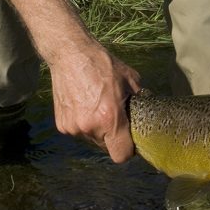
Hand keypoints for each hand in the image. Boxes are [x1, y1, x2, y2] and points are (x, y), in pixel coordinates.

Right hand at [49, 38, 141, 163]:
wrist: (70, 54)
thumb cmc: (102, 64)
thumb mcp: (129, 78)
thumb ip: (140, 99)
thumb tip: (147, 110)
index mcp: (110, 118)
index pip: (121, 155)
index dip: (127, 149)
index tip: (128, 138)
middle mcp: (90, 127)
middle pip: (106, 147)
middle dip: (112, 135)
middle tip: (112, 115)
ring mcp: (73, 127)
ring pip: (92, 139)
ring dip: (96, 128)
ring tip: (96, 105)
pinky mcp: (61, 125)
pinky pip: (78, 131)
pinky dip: (83, 123)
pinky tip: (83, 104)